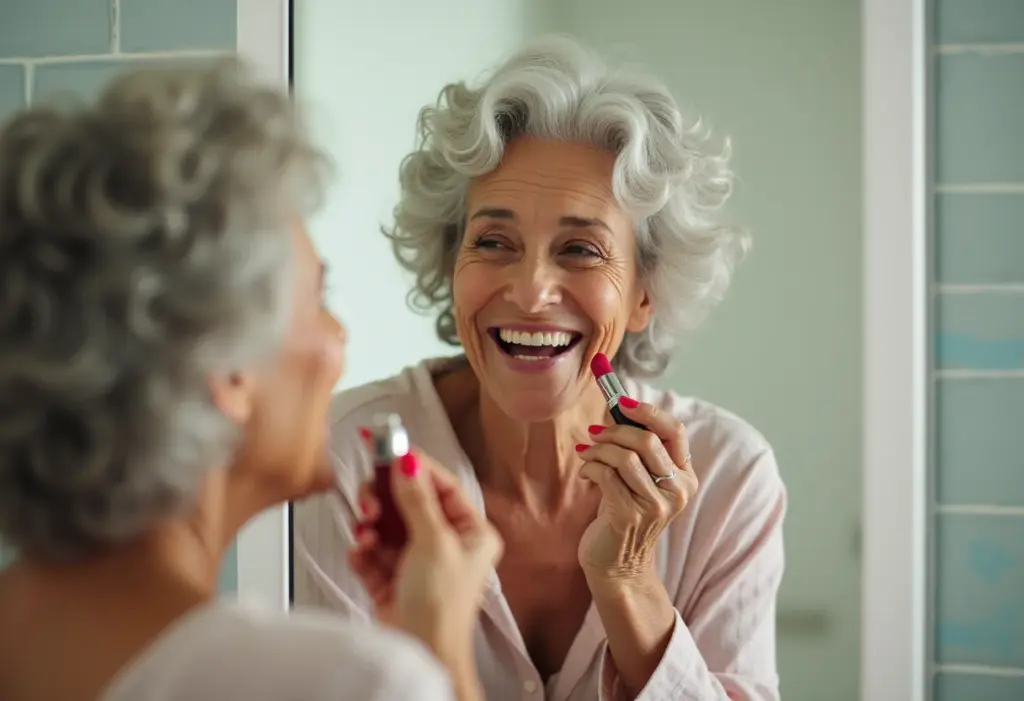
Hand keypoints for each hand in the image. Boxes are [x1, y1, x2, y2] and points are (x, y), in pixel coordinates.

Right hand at [349, 448, 502, 674]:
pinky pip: (373, 553)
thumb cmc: (441, 606)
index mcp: (470, 532)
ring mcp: (418, 562)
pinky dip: (364, 552)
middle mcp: (446, 544)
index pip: (442, 485)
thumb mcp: (434, 541)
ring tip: (365, 534)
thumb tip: (408, 462)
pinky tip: (361, 554)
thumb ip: (417, 499)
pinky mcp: (392, 580)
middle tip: (371, 499)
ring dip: (371, 526)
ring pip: (386, 526)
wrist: (421, 652)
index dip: (415, 466)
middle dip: (385, 500)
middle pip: (408, 503)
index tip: (390, 448)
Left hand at [576, 398, 697, 583]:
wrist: (618, 565)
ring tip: (587, 455)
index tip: (622, 402)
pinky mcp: (630, 515)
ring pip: (624, 456)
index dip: (648, 411)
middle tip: (594, 433)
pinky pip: (606, 475)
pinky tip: (586, 474)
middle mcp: (677, 491)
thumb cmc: (625, 513)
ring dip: (598, 450)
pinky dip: (590, 468)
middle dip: (614, 431)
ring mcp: (656, 505)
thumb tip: (618, 405)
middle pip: (646, 440)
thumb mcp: (640, 479)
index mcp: (685, 478)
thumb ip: (639, 449)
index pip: (675, 431)